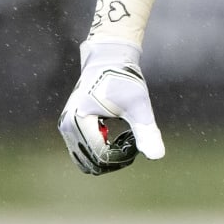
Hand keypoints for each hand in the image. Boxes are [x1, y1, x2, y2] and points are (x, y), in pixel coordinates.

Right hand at [57, 39, 165, 174]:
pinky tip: (114, 137)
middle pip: (91, 163)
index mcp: (80, 120)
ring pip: (86, 161)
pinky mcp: (69, 127)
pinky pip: (83, 152)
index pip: (101, 156)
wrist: (107, 59)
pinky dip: (100, 151)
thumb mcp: (138, 105)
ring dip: (107, 157)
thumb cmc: (123, 78)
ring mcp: (66, 127)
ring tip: (123, 140)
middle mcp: (67, 126)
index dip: (122, 157)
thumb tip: (157, 156)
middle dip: (114, 159)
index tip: (135, 144)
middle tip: (131, 143)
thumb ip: (146, 131)